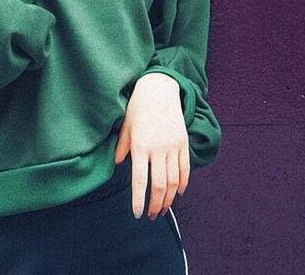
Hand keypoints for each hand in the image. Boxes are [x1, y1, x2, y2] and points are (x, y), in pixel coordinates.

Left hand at [114, 73, 189, 219]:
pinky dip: (182, 184)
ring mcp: (172, 146)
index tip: (137, 214)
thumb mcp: (125, 126)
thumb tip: (119, 164)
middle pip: (159, 186)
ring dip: (169, 198)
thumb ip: (122, 147)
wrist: (159, 89)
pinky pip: (185, 169)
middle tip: (152, 215)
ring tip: (164, 208)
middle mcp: (157, 148)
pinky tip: (177, 193)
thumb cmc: (138, 107)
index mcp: (140, 145)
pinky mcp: (183, 143)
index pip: (139, 180)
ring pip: (173, 181)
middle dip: (156, 204)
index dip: (139, 200)